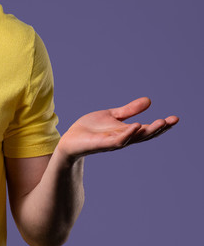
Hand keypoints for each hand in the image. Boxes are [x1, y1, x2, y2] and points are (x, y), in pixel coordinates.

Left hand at [57, 97, 177, 160]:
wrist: (70, 140)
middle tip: (172, 120)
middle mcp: (124, 138)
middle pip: (145, 135)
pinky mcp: (102, 144)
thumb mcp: (112, 115)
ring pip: (134, 138)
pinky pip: (118, 141)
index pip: (148, 129)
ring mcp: (113, 142)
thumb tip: (149, 101)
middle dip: (159, 128)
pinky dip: (128, 134)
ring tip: (159, 122)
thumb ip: (129, 110)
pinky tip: (135, 125)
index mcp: (127, 131)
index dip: (162, 125)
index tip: (175, 118)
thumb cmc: (90, 129)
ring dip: (147, 131)